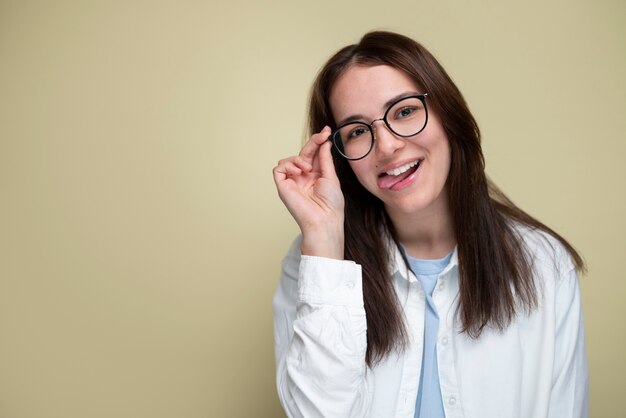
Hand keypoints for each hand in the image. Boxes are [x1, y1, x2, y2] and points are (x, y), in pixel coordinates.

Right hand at [273, 127, 344, 258]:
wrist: (324, 219)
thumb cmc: (331, 204)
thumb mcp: (331, 176)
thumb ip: (325, 158)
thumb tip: (324, 142)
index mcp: (315, 175)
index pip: (314, 154)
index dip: (318, 142)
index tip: (327, 131)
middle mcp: (303, 177)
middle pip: (302, 154)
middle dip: (312, 143)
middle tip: (322, 136)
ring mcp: (292, 182)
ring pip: (288, 160)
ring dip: (299, 159)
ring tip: (308, 168)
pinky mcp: (283, 186)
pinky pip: (278, 169)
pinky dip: (288, 166)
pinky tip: (299, 172)